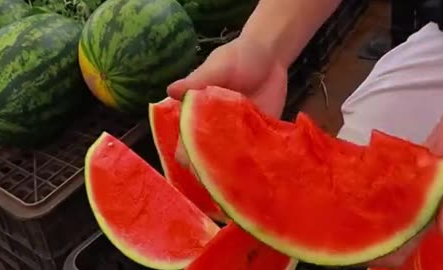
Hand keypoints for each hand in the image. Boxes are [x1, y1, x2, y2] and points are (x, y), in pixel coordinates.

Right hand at [167, 37, 288, 166]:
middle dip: (211, 171)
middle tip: (219, 177)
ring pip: (232, 162)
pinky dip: (258, 164)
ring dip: (234, 172)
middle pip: (208, 159)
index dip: (188, 156)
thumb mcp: (218, 65)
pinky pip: (258, 155)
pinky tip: (261, 172)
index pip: (187, 143)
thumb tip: (170, 91)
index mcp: (199, 115)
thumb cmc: (238, 57)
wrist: (272, 55)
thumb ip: (198, 80)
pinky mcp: (262, 136)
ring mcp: (240, 136)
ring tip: (239, 181)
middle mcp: (217, 130)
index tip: (194, 166)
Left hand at [368, 89, 442, 267]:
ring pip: (398, 199)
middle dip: (382, 231)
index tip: (374, 257)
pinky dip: (382, 182)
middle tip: (351, 237)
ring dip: (380, 208)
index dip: (398, 247)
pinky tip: (360, 186)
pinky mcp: (415, 162)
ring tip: (350, 217)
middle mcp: (430, 196)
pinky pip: (397, 176)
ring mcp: (421, 179)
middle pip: (403, 219)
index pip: (418, 232)